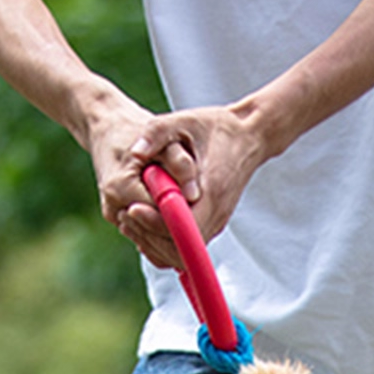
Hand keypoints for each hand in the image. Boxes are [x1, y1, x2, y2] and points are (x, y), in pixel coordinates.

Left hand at [117, 105, 269, 263]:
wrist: (248, 137)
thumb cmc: (216, 127)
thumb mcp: (184, 121)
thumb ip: (157, 133)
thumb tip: (135, 151)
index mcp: (212, 191)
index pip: (183, 226)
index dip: (155, 223)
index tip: (133, 208)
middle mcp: (217, 213)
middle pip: (181, 248)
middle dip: (149, 237)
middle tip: (125, 216)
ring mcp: (216, 222)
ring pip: (183, 253)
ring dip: (154, 243)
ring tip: (130, 220)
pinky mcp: (211, 223)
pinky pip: (187, 246)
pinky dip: (163, 242)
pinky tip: (145, 225)